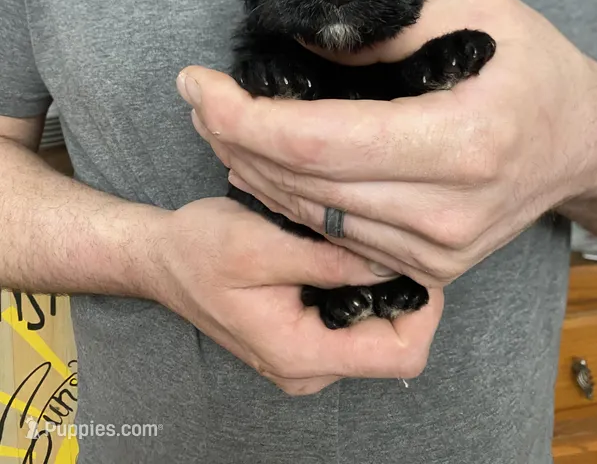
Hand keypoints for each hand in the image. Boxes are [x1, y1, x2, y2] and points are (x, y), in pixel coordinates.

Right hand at [151, 197, 442, 394]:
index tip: (418, 260)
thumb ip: (328, 260)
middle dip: (403, 294)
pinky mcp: (301, 338)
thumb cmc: (200, 249)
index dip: (423, 311)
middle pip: (393, 345)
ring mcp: (304, 356)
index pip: (399, 354)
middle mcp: (307, 366)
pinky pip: (352, 323)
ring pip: (376, 332)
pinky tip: (343, 253)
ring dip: (380, 289)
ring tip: (363, 242)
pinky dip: (359, 289)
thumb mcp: (263, 246)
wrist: (162, 258)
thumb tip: (393, 262)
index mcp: (299, 353)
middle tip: (391, 241)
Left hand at [177, 0, 596, 289]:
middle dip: (232, 138)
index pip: (318, 142)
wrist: (582, 144)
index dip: (243, 116)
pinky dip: (288, 201)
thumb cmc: (536, 70)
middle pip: (302, 184)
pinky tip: (258, 167)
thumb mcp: (477, 11)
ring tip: (215, 124)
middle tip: (197, 96)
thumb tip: (313, 45)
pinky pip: (335, 235)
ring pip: (310, 216)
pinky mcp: (428, 265)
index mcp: (460, 140)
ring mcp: (436, 249)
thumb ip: (390, 27)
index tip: (198, 83)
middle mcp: (445, 211)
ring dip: (250, 170)